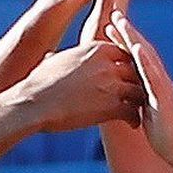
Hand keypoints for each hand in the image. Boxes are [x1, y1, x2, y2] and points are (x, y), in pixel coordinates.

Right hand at [20, 39, 147, 133]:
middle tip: (140, 94)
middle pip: (135, 69)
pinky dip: (134, 118)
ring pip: (138, 89)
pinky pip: (132, 111)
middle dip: (138, 82)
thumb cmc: (37, 84)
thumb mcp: (52, 61)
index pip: (123, 51)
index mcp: (96, 48)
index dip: (126, 65)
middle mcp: (107, 63)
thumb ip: (63, 57)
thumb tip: (51, 55)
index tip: (127, 76)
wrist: (33, 104)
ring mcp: (111, 84)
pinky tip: (132, 124)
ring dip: (140, 100)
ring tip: (140, 110)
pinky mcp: (110, 106)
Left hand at [107, 9, 172, 168]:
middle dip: (127, 31)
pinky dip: (145, 60)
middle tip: (112, 12)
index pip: (136, 58)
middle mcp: (158, 81)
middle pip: (141, 50)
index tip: (110, 25)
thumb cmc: (164, 136)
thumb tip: (129, 95)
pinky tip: (136, 47)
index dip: (124, 41)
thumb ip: (139, 100)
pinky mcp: (164, 97)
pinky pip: (153, 76)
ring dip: (134, 38)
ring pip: (146, 58)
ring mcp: (162, 87)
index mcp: (152, 84)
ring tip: (121, 21)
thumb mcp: (146, 113)